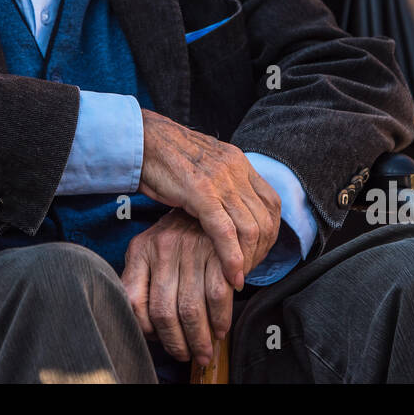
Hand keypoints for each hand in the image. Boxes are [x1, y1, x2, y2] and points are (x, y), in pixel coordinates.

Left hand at [120, 210, 233, 366]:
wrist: (208, 199)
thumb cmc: (177, 235)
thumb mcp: (149, 249)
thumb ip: (140, 280)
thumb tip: (145, 326)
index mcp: (141, 249)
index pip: (135, 301)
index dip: (147, 329)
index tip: (159, 342)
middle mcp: (163, 247)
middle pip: (164, 311)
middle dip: (176, 342)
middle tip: (186, 355)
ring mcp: (190, 248)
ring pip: (191, 308)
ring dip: (200, 337)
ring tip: (204, 350)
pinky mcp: (217, 250)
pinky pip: (217, 294)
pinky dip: (220, 317)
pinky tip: (221, 328)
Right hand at [138, 109, 279, 289]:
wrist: (141, 138)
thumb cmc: (165, 157)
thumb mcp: (203, 165)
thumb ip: (221, 183)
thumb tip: (229, 209)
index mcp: (238, 162)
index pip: (272, 202)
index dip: (271, 231)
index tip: (258, 251)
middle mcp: (235, 169)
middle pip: (266, 219)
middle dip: (262, 250)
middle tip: (249, 269)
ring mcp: (220, 180)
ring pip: (250, 228)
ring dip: (249, 259)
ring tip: (238, 276)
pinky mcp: (201, 193)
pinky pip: (226, 232)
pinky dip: (232, 258)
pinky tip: (231, 275)